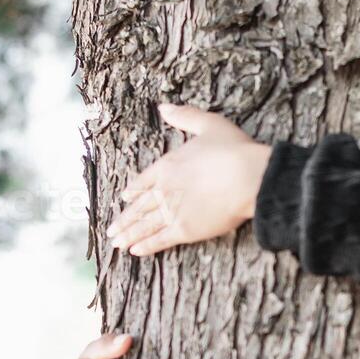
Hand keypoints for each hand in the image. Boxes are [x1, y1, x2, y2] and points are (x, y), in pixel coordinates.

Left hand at [106, 103, 272, 256]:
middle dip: (125, 219)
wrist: (247, 177)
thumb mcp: (208, 123)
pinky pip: (160, 240)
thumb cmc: (234, 150)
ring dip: (129, 235)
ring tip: (116, 242)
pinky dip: (147, 246)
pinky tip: (135, 251)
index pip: (144, 181)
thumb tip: (163, 107)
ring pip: (145, 225)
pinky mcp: (184, 230)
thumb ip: (184, 116)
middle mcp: (164, 190)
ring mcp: (172, 211)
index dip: (134, 190)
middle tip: (111, 231)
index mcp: (168, 166)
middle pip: (139, 207)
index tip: (125, 198)